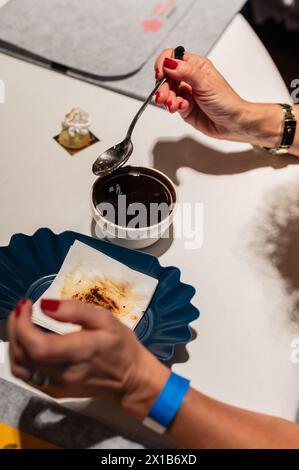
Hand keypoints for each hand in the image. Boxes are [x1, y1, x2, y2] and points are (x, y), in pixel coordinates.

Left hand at [8, 299, 168, 417]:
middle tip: (21, 310)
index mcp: (80, 352)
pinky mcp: (54, 391)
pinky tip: (27, 342)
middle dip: (15, 328)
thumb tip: (45, 305)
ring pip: (20, 367)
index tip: (26, 305)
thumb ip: (76, 310)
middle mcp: (64, 374)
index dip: (23, 325)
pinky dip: (20, 356)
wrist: (131, 379)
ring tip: (21, 323)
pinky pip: (27, 375)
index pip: (38, 346)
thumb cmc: (121, 346)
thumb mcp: (106, 319)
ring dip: (14, 343)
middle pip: (23, 355)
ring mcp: (57, 386)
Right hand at [154, 48, 283, 147]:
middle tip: (163, 96)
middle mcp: (189, 78)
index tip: (161, 74)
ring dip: (167, 98)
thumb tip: (169, 63)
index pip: (172, 57)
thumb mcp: (206, 83)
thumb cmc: (226, 101)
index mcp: (196, 66)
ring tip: (173, 105)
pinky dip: (173, 107)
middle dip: (163, 86)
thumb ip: (186, 72)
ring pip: (167, 92)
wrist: (233, 124)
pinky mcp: (184, 107)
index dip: (163, 64)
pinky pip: (171, 104)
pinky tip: (181, 108)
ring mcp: (186, 93)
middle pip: (166, 76)